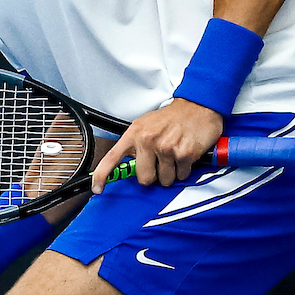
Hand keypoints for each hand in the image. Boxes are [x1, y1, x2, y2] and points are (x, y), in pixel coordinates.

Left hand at [91, 99, 223, 193]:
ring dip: (171, 173)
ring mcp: (166, 148)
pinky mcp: (184, 154)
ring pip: (164, 180)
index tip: (97, 188)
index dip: (102, 175)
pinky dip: (184, 169)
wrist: (197, 106)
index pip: (113, 157)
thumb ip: (134, 146)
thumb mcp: (145, 125)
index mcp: (135, 133)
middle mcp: (148, 140)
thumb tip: (125, 168)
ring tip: (174, 155)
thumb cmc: (171, 118)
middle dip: (154, 174)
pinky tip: (184, 154)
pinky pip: (181, 176)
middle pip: (144, 179)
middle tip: (160, 161)